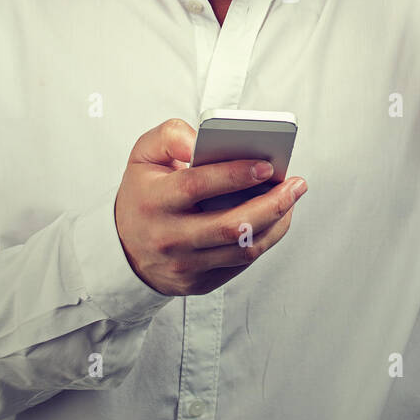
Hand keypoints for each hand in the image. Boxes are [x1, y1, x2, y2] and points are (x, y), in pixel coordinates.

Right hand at [114, 118, 306, 295]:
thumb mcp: (143, 155)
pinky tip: (278, 217)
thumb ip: (171, 136)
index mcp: (154, 201)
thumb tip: (201, 139)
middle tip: (296, 184)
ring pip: (243, 248)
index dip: (234, 174)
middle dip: (271, 204)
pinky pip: (242, 263)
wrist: (123, 249)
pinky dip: (266, 238)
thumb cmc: (142, 193)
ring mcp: (185, 265)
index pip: (197, 186)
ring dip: (276, 222)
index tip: (267, 164)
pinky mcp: (199, 283)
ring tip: (292, 197)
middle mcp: (169, 237)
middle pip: (231, 225)